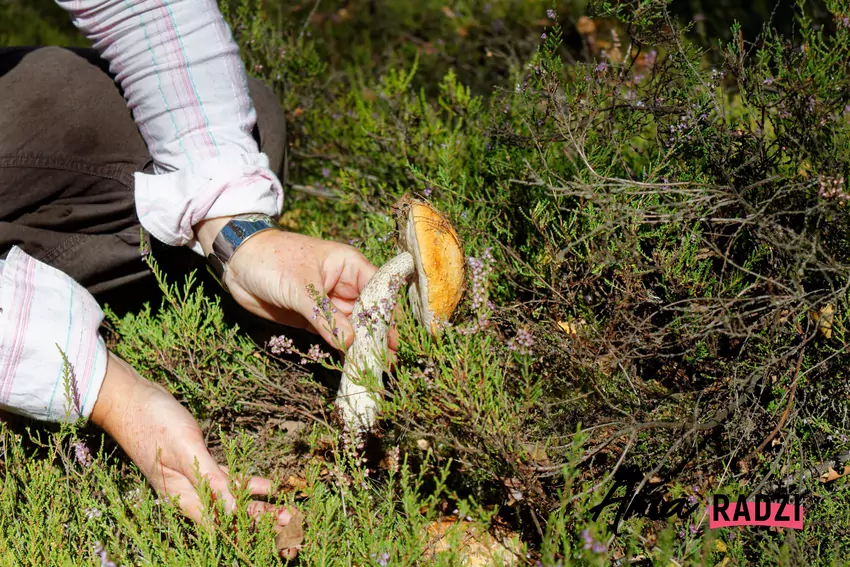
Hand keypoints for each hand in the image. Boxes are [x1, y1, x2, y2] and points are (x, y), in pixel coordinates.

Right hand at [91, 351, 299, 558]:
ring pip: (233, 499)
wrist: (131, 398)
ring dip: (261, 505)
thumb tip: (236, 510)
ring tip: (290, 511)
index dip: (253, 533)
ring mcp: (194, 480)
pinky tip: (271, 485)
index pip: (225, 526)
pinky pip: (228, 480)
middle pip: (232, 517)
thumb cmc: (153, 421)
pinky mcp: (198, 463)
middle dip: (263, 523)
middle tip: (295, 528)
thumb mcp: (185, 449)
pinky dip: (249, 484)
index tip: (281, 536)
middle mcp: (189, 495)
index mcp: (182, 499)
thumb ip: (211, 479)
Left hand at [196, 218, 397, 352]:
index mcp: (348, 266)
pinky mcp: (313, 319)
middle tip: (387, 362)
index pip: (377, 290)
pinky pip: (333, 336)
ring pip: (352, 328)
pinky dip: (341, 350)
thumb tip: (350, 342)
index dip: (387, 314)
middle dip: (377, 336)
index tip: (394, 340)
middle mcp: (343, 285)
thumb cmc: (272, 261)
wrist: (238, 264)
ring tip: (373, 370)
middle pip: (368, 314)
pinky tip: (350, 366)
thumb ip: (325, 316)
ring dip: (361, 347)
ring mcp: (328, 303)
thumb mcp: (300, 287)